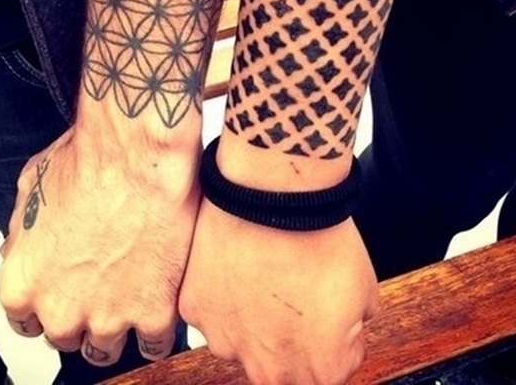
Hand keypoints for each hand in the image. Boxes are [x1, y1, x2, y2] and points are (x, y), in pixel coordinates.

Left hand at [0, 124, 199, 365]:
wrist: (137, 155)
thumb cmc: (88, 161)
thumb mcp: (31, 186)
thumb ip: (20, 231)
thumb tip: (21, 244)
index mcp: (22, 284)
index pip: (26, 321)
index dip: (48, 302)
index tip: (64, 290)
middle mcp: (60, 309)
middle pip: (66, 336)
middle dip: (82, 311)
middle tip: (101, 282)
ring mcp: (107, 317)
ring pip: (106, 349)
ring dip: (117, 322)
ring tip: (131, 291)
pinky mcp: (153, 312)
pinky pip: (154, 344)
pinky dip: (157, 324)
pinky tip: (159, 300)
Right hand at [179, 199, 377, 384]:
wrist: (273, 195)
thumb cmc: (318, 236)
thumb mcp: (366, 290)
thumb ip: (354, 328)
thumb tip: (346, 329)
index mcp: (319, 372)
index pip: (331, 368)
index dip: (333, 334)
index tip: (326, 309)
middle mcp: (269, 369)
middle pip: (283, 362)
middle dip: (289, 332)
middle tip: (293, 286)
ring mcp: (227, 342)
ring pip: (242, 338)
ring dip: (251, 314)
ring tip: (262, 271)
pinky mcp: (196, 310)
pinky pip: (211, 310)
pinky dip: (221, 291)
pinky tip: (238, 264)